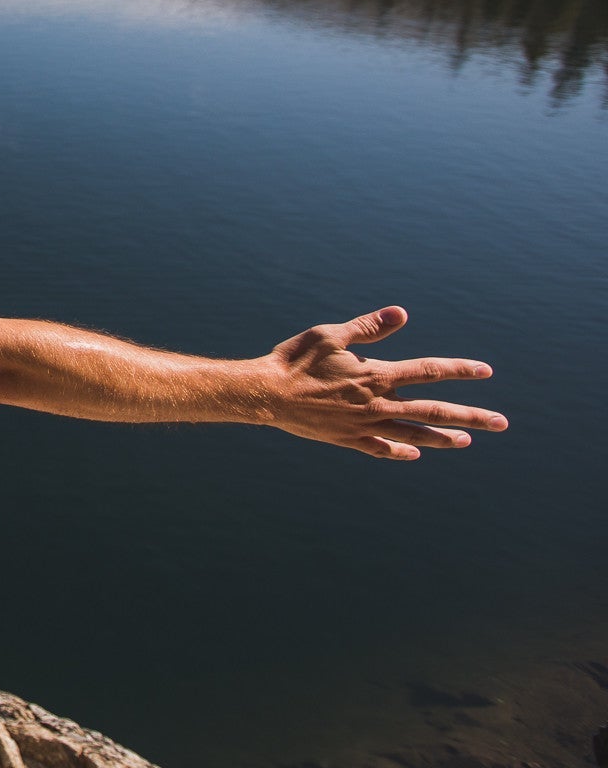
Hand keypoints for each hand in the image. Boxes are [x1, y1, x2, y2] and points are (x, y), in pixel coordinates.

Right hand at [260, 306, 504, 459]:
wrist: (265, 394)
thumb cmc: (296, 359)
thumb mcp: (331, 334)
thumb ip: (368, 327)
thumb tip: (402, 313)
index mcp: (376, 375)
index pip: (429, 370)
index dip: (460, 369)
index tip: (485, 371)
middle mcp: (377, 403)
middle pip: (434, 410)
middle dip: (471, 416)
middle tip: (501, 423)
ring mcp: (364, 425)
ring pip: (413, 434)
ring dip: (443, 438)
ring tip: (466, 441)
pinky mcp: (346, 439)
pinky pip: (380, 448)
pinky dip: (400, 452)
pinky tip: (415, 454)